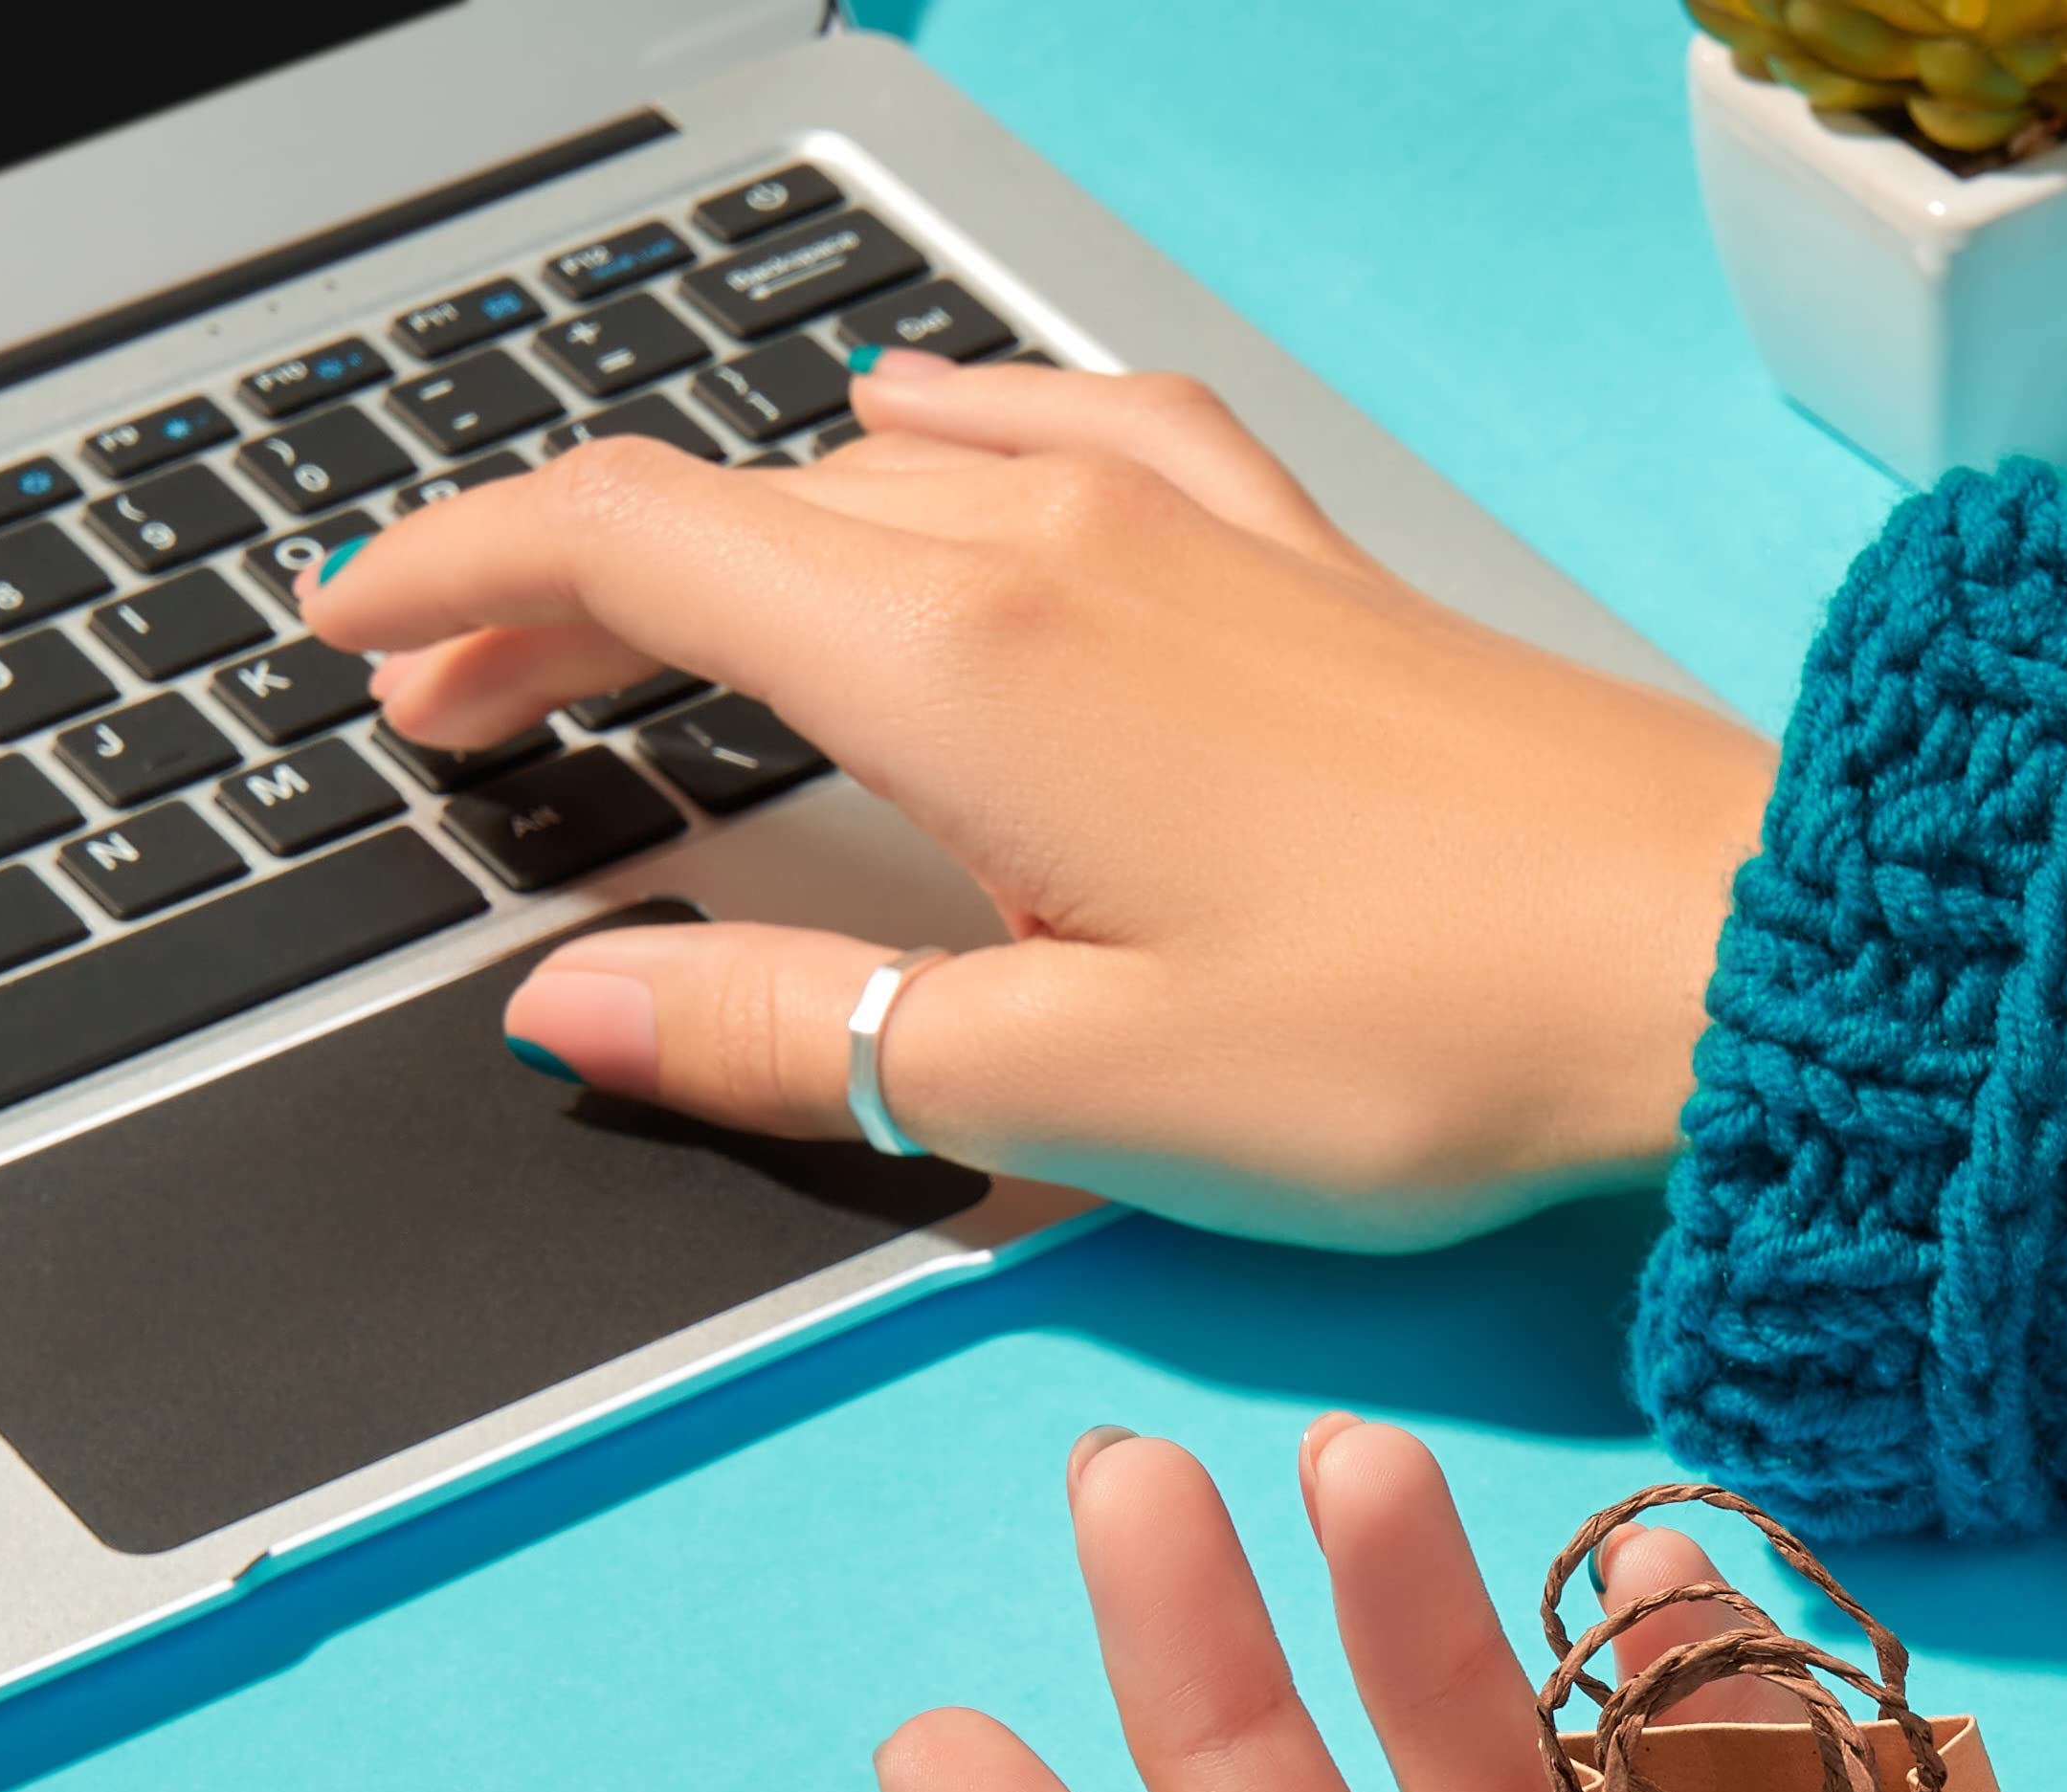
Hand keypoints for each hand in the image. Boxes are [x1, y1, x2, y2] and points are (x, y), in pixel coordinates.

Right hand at [305, 360, 1774, 1248]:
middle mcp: (1045, 546)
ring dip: (721, 529)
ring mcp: (1178, 533)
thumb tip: (579, 1011)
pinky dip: (934, 435)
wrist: (1715, 946)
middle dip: (554, 587)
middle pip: (722, 509)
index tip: (351, 634)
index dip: (454, 571)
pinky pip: (1056, 434)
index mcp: (957, 660)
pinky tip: (924, 430)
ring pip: (870, 475)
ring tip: (639, 606)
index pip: (622, 547)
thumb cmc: (1428, 1032)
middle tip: (456, 694)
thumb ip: (800, 1034)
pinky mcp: (1288, 564)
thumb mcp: (1065, 1085)